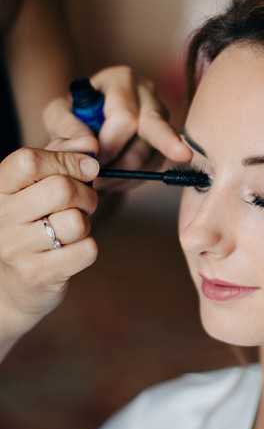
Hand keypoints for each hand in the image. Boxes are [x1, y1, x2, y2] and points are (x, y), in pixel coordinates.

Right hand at [0, 148, 99, 359]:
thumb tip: (90, 143)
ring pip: (76, 221)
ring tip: (73, 229)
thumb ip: (62, 154)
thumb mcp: (39, 182)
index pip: (29, 160)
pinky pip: (86, 250)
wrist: (10, 286)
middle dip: (86, 194)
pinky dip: (88, 248)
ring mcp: (15, 248)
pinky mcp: (36, 275)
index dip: (68, 160)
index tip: (88, 169)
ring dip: (86, 223)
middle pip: (61, 189)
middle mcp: (0, 216)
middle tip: (85, 203)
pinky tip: (71, 251)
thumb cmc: (31, 223)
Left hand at [43, 66, 191, 187]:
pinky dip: (134, 179)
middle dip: (134, 159)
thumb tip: (89, 148)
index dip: (109, 144)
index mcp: (121, 80)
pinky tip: (116, 180)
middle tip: (139, 170)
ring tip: (101, 181)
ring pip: (152, 153)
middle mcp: (147, 93)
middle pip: (155, 128)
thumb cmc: (73, 116)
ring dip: (125, 174)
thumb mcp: (57, 115)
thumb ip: (66, 128)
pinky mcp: (167, 140)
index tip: (93, 158)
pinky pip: (155, 165)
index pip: (125, 116)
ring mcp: (162, 116)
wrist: (86, 126)